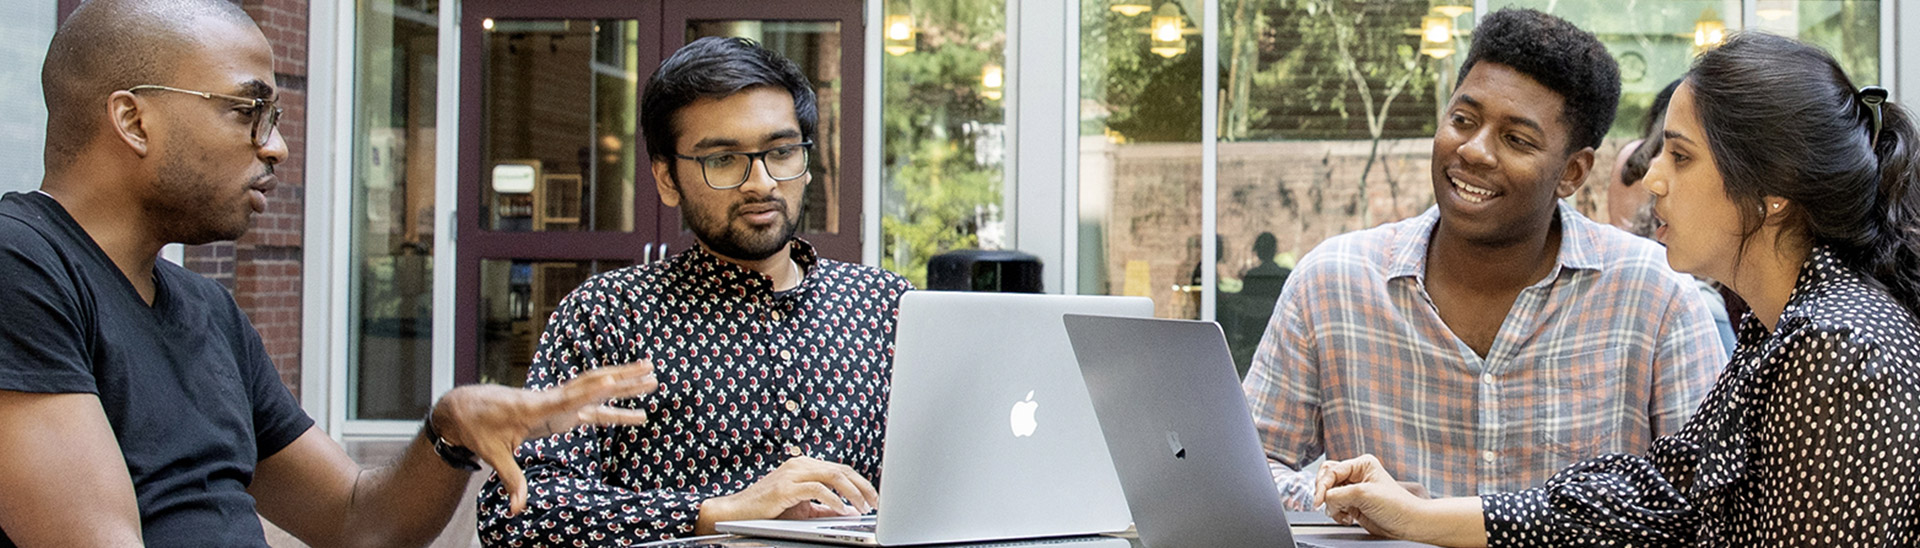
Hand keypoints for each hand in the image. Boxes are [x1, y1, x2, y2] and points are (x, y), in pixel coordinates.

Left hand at [431, 361, 657, 515]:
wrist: (466, 408)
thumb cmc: (479, 428)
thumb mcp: (493, 455)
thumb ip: (511, 479)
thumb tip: (516, 509)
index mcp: (535, 408)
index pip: (567, 399)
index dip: (589, 391)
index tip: (612, 380)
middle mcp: (551, 399)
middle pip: (592, 385)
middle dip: (622, 378)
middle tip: (650, 370)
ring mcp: (558, 401)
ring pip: (596, 389)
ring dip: (625, 382)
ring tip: (652, 375)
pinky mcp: (559, 407)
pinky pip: (592, 404)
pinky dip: (613, 402)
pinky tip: (632, 404)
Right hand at [696, 457, 878, 533]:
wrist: (736, 512)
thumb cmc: (767, 510)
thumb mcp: (801, 508)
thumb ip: (823, 507)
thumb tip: (848, 511)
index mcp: (804, 466)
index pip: (840, 469)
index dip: (859, 482)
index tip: (872, 496)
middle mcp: (800, 465)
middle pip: (841, 470)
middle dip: (862, 486)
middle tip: (875, 502)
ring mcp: (793, 473)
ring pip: (833, 476)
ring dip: (853, 492)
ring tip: (863, 506)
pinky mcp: (786, 487)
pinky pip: (817, 490)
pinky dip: (834, 500)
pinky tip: (843, 509)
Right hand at [1314, 454, 1428, 539]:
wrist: (1407, 524)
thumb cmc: (1396, 505)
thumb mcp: (1363, 494)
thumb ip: (1337, 494)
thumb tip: (1323, 498)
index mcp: (1361, 464)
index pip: (1331, 471)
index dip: (1322, 486)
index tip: (1319, 501)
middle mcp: (1356, 475)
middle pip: (1327, 479)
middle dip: (1326, 494)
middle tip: (1327, 505)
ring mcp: (1354, 491)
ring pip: (1329, 494)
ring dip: (1333, 506)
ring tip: (1344, 513)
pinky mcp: (1353, 505)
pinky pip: (1334, 506)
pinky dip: (1336, 513)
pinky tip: (1347, 518)